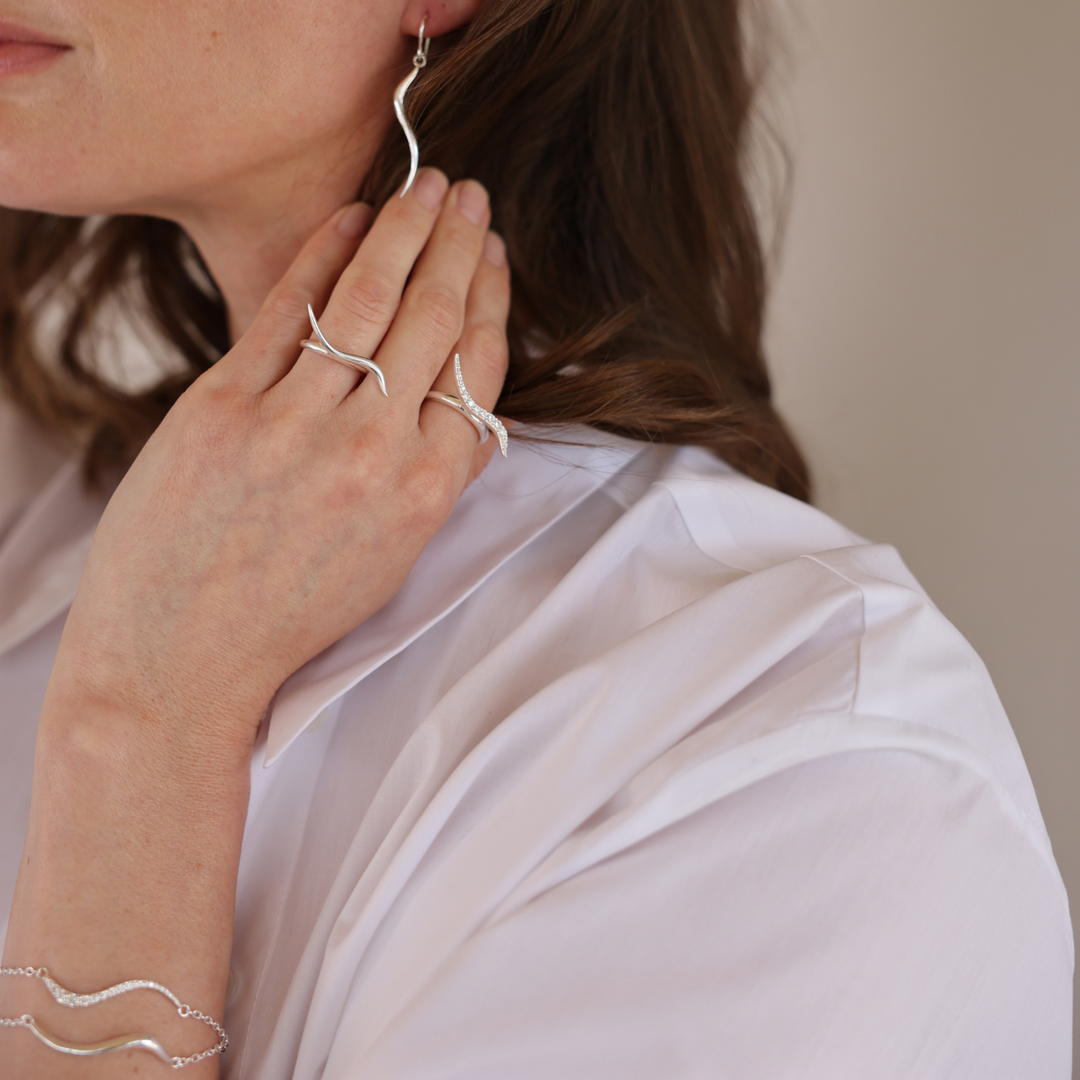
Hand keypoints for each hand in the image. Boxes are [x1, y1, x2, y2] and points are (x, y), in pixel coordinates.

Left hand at [50, 169, 509, 756]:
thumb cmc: (292, 614)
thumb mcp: (391, 558)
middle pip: (433, 320)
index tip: (494, 255)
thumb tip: (469, 407)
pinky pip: (287, 309)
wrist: (183, 655)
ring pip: (369, 300)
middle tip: (470, 195)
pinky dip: (321, 253)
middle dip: (458, 244)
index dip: (491, 298)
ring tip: (425, 186)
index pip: (478, 369)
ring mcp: (297, 424)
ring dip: (404, 230)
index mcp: (424, 493)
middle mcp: (372, 451)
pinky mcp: (225, 405)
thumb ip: (435, 479)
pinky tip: (349, 217)